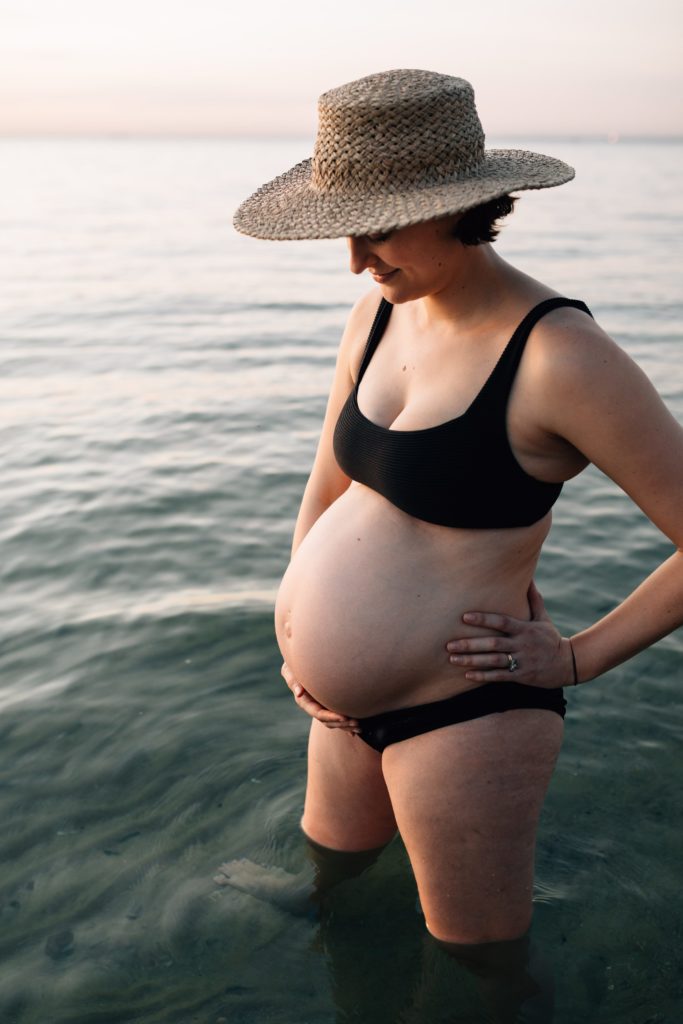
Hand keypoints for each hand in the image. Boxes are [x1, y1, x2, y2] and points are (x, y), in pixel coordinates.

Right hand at [281, 662, 360, 731]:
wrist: (300, 663)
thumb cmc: (295, 665)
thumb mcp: (291, 671)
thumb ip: (294, 680)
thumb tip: (299, 693)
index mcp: (305, 702)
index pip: (319, 714)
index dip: (332, 717)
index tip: (345, 717)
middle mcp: (313, 707)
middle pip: (328, 721)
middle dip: (343, 724)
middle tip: (358, 723)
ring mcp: (321, 707)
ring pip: (334, 722)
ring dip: (347, 726)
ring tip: (360, 727)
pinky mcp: (328, 705)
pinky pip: (337, 718)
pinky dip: (346, 726)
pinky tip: (356, 731)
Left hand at [445, 581, 574, 688]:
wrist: (568, 664)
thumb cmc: (550, 638)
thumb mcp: (542, 617)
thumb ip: (533, 598)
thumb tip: (528, 577)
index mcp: (525, 629)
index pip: (502, 622)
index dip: (483, 619)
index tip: (464, 617)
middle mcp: (522, 645)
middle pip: (493, 644)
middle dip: (470, 644)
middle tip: (449, 643)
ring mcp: (522, 661)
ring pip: (494, 661)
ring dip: (472, 660)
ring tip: (453, 658)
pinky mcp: (522, 676)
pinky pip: (500, 676)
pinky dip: (484, 676)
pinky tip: (468, 675)